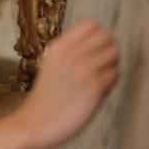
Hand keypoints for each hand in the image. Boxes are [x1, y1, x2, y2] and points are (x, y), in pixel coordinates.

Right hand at [12, 19, 119, 148]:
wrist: (34, 123)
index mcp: (58, 47)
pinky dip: (110, 84)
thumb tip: (98, 46)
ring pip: (114, 55)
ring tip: (99, 80)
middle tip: (101, 66)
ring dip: (111, 67)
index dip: (98, 36)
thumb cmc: (44, 98)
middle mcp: (71, 54)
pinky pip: (114, 75)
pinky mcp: (94, 87)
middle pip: (107, 37)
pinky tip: (96, 93)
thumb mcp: (50, 65)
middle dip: (108, 50)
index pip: (91, 24)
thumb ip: (70, 53)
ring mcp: (84, 69)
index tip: (94, 50)